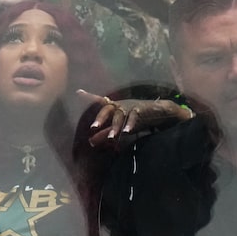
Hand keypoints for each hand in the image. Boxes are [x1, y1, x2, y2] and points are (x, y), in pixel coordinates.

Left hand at [77, 89, 193, 145]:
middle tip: (93, 127)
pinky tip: (127, 131)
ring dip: (115, 126)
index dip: (89, 97)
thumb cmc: (135, 118)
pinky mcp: (140, 110)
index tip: (78, 92)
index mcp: (113, 107)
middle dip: (100, 118)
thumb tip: (90, 143)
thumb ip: (104, 134)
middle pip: (107, 109)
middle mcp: (119, 105)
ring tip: (111, 137)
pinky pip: (134, 117)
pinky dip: (130, 124)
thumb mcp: (118, 127)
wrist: (158, 112)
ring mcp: (130, 107)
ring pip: (120, 116)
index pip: (99, 101)